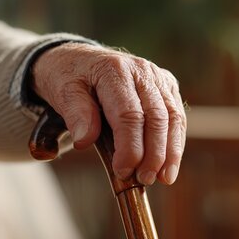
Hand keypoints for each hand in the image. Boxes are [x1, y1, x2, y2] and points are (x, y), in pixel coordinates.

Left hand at [31, 42, 185, 185]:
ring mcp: (157, 77)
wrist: (80, 58)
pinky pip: (177, 116)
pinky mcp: (167, 85)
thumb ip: (75, 114)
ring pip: (173, 116)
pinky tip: (169, 165)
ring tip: (164, 178)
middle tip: (145, 180)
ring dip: (171, 151)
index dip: (130, 147)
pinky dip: (175, 142)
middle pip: (157, 117)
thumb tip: (85, 141)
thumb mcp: (61, 92)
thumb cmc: (70, 79)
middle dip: (154, 153)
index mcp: (114, 70)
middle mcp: (141, 70)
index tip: (123, 171)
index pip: (129, 114)